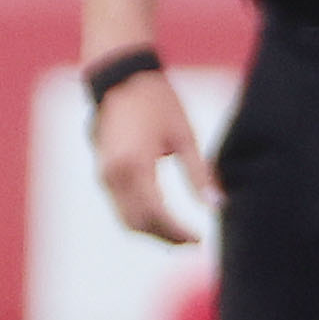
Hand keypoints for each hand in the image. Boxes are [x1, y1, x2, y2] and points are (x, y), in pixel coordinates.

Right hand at [93, 68, 213, 242]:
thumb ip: (199, 174)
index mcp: (135, 165)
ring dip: (152, 231)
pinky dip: (140, 217)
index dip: (178, 232)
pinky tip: (162, 215)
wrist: (120, 79)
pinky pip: (120, 206)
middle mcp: (114, 175)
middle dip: (165, 237)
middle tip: (193, 240)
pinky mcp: (103, 173)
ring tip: (179, 232)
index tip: (200, 239)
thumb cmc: (158, 103)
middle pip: (138, 223)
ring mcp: (104, 175)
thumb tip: (216, 206)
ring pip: (126, 219)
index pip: (157, 214)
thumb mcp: (184, 136)